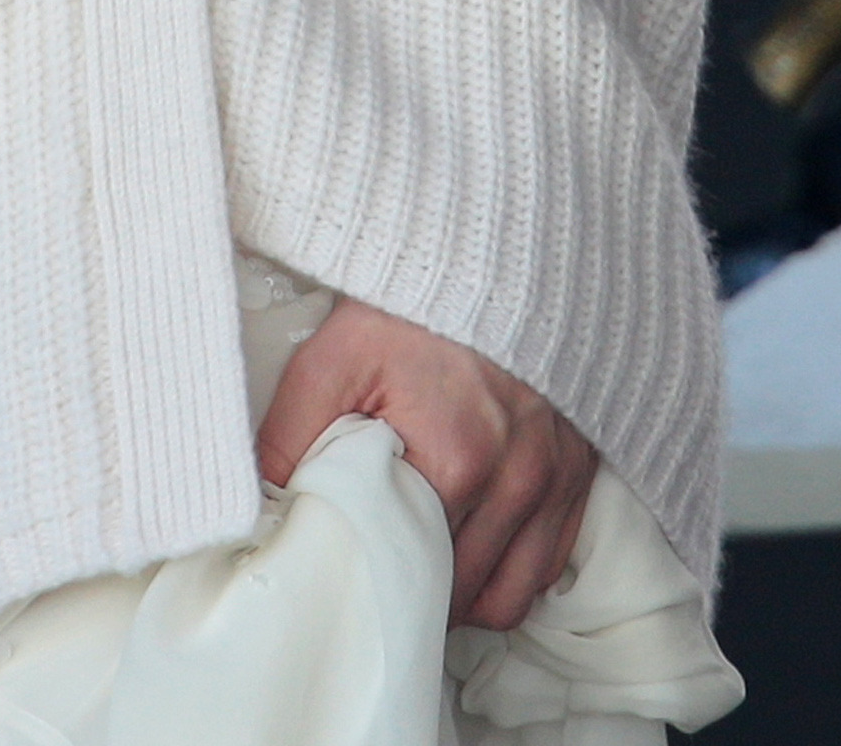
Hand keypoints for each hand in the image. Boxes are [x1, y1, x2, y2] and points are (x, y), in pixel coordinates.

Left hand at [253, 295, 595, 631]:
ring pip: (508, 596)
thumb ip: (289, 434)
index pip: (411, 575)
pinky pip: (548, 566)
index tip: (347, 572)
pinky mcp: (580, 467)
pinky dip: (510, 572)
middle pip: (459, 594)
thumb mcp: (335, 355)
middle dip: (415, 590)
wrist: (491, 244)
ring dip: (463, 593)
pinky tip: (471, 547)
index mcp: (457, 460)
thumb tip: (260, 507)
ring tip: (421, 563)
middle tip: (376, 568)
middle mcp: (518, 480)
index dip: (374, 583)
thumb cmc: (412, 299)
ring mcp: (555, 476)